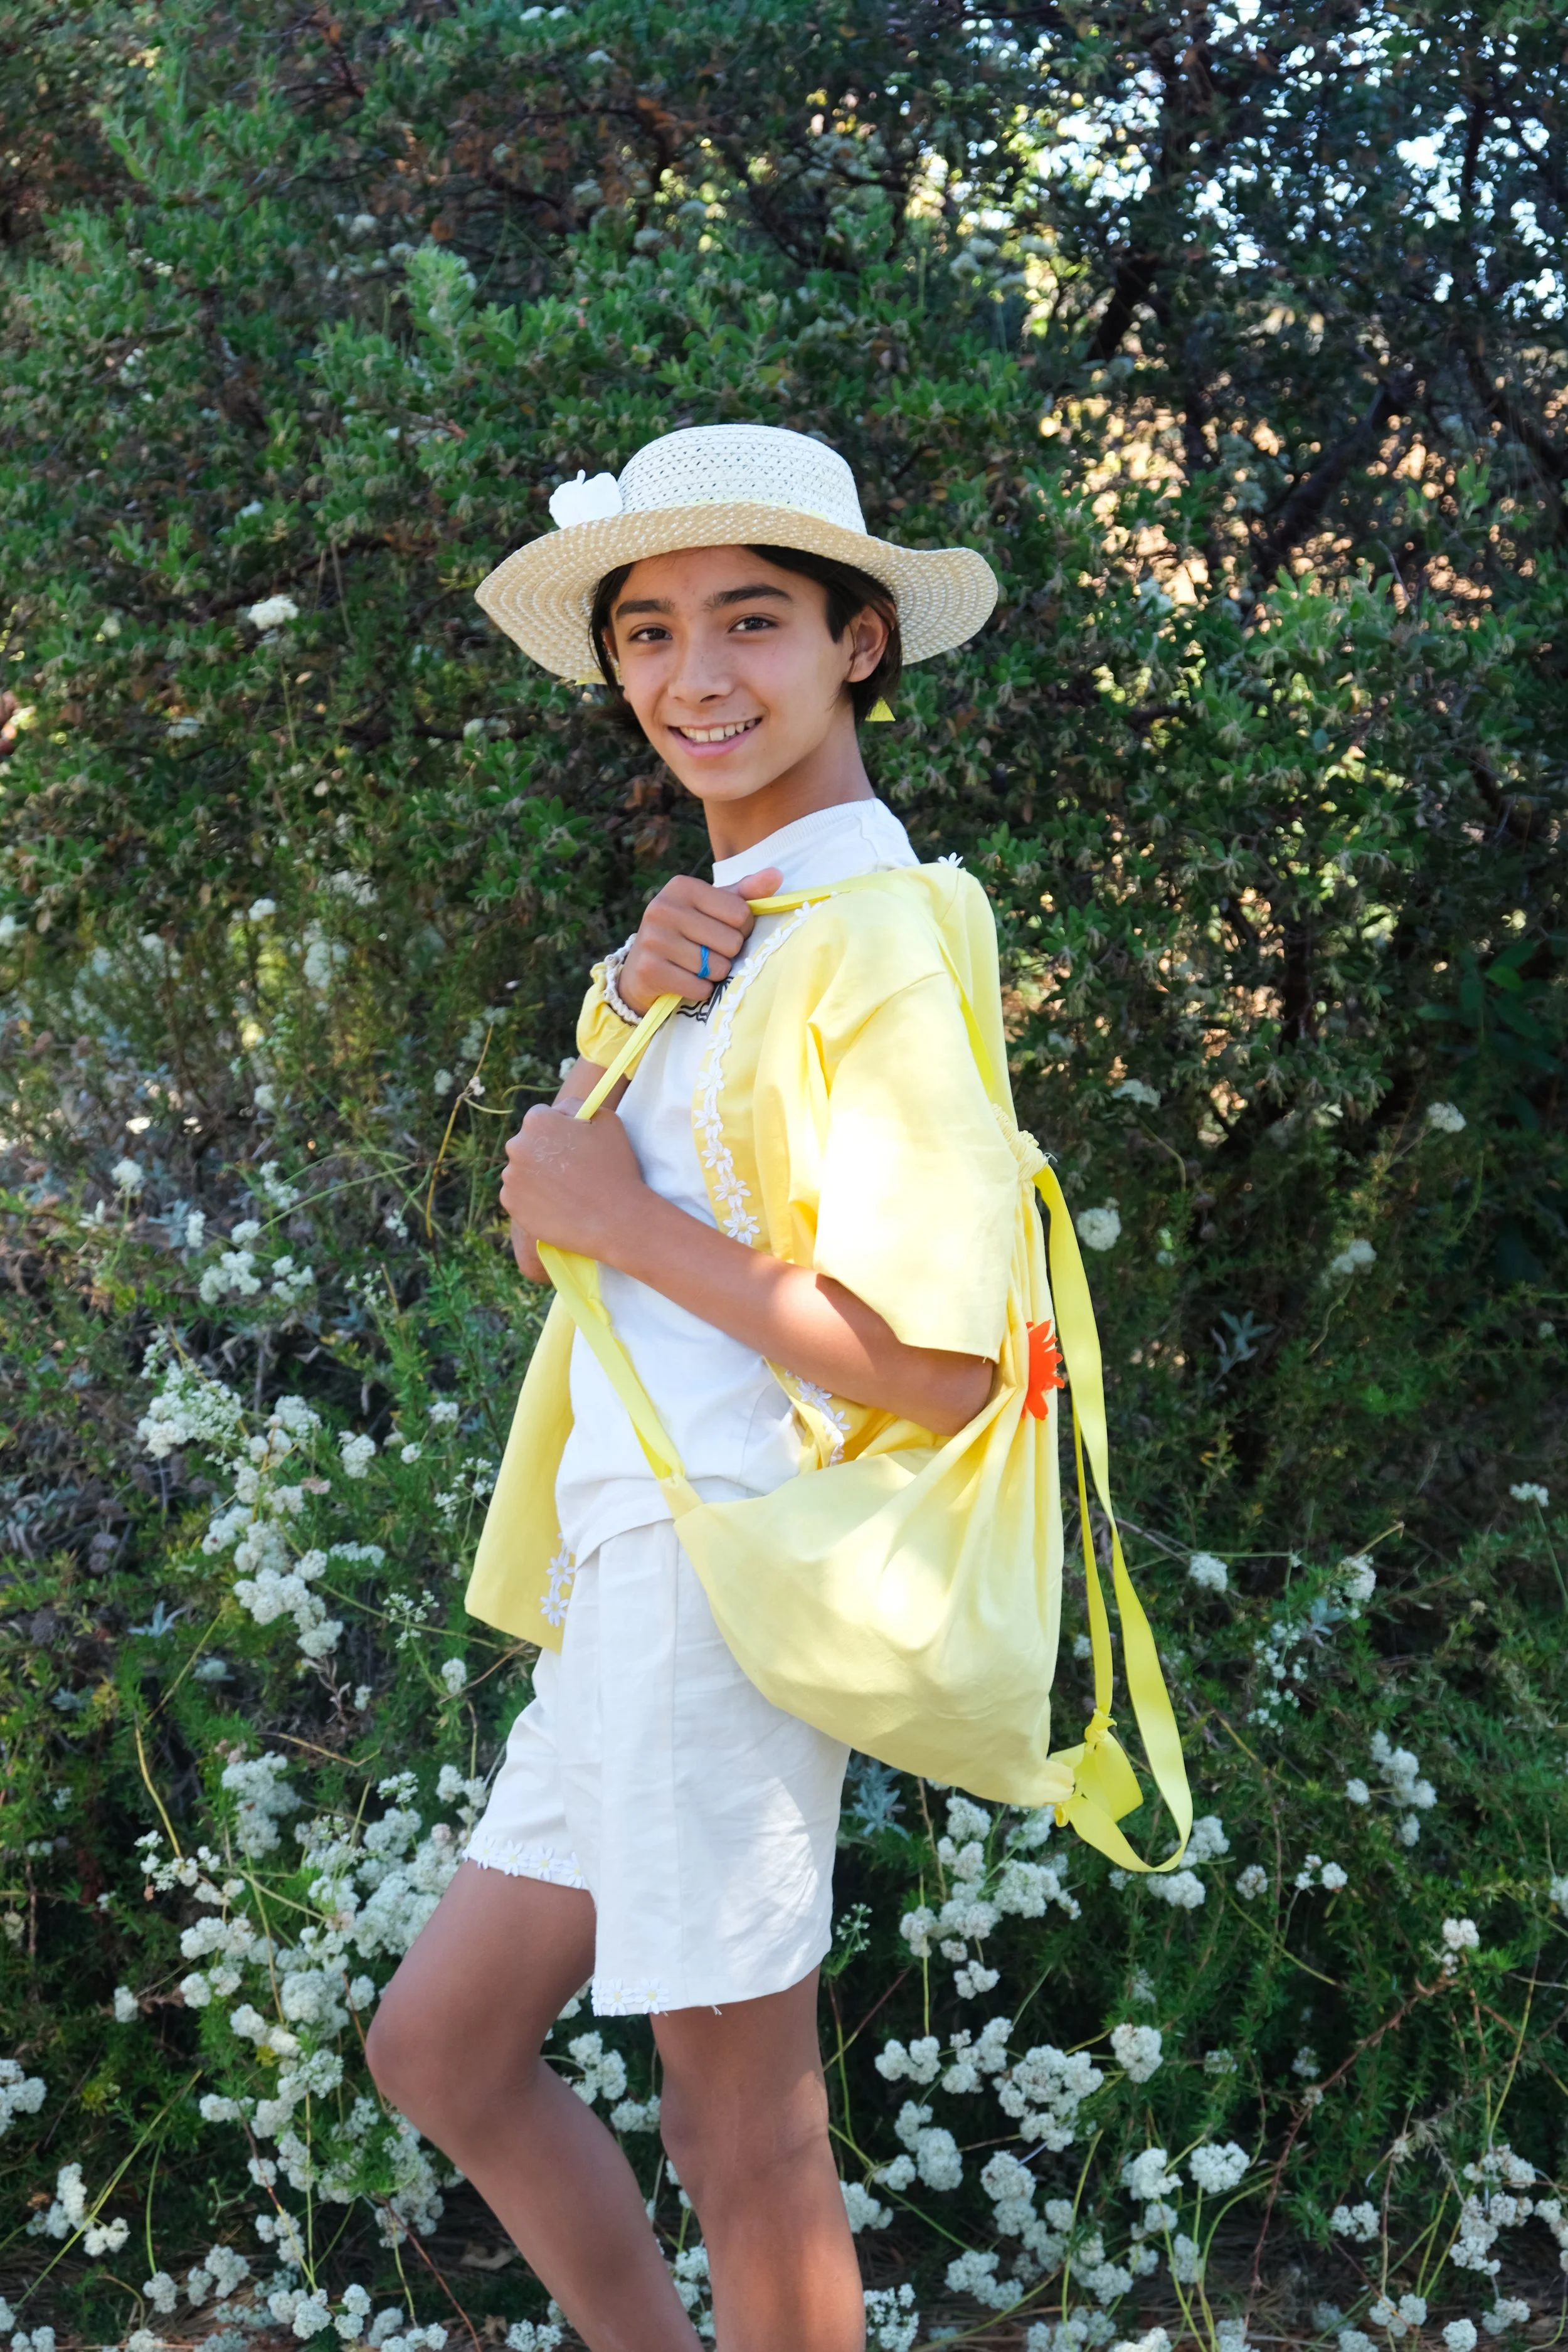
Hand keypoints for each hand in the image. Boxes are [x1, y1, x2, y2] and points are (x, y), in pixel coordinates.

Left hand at [500, 1097, 644, 1275]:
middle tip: (572, 1171)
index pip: (542, 1118)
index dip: (560, 1131)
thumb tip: (558, 1111)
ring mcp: (511, 1177)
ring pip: (522, 1170)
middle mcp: (516, 1146)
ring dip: (538, 1176)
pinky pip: (519, 1196)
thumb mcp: (606, 1120)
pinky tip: (557, 1205)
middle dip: (545, 1153)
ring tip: (567, 1191)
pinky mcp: (511, 1204)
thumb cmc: (615, 1167)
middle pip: (528, 1144)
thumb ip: (576, 1106)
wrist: (615, 1219)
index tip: (575, 1148)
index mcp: (537, 1120)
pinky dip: (533, 1200)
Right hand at [618, 866, 781, 1013]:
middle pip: (731, 942)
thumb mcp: (712, 908)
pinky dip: (700, 991)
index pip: (741, 914)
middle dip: (726, 954)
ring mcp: (653, 939)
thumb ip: (744, 893)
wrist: (640, 969)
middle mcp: (663, 908)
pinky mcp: (649, 970)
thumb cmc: (686, 933)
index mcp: (683, 886)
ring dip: (713, 974)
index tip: (723, 931)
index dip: (741, 929)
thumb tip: (777, 875)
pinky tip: (686, 981)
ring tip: (696, 966)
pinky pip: (700, 988)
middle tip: (707, 952)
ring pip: (716, 967)